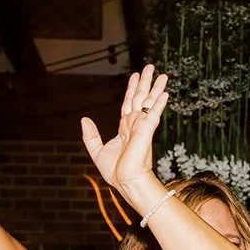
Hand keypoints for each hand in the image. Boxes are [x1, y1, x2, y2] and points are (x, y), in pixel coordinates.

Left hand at [81, 65, 168, 195]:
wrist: (126, 182)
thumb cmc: (115, 171)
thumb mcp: (96, 150)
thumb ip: (91, 135)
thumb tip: (84, 119)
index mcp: (125, 127)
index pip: (129, 103)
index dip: (132, 89)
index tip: (135, 76)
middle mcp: (135, 124)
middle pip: (140, 98)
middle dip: (145, 82)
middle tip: (151, 67)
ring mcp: (142, 127)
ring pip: (149, 102)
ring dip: (156, 88)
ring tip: (163, 75)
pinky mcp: (146, 132)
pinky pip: (153, 114)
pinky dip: (158, 104)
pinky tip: (164, 94)